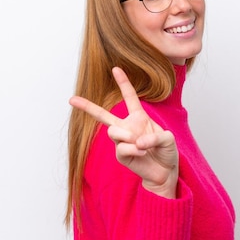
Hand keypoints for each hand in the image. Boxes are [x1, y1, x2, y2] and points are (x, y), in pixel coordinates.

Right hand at [69, 67, 178, 198]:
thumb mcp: (168, 139)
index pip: (129, 97)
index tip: (115, 68)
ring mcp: (122, 141)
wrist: (165, 171)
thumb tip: (137, 142)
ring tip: (141, 144)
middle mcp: (127, 127)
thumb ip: (155, 136)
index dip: (123, 82)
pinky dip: (135, 150)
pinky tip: (142, 152)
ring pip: (113, 131)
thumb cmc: (167, 152)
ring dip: (128, 136)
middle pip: (102, 115)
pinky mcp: (121, 155)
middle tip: (71, 99)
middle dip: (86, 106)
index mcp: (139, 117)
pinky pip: (122, 148)